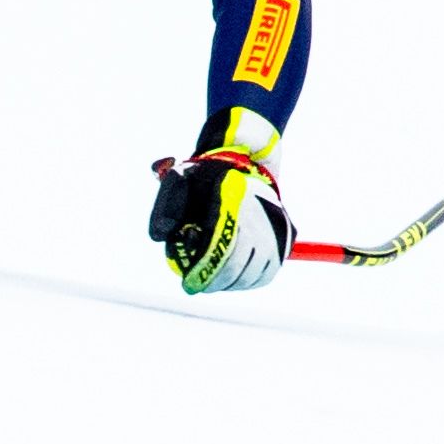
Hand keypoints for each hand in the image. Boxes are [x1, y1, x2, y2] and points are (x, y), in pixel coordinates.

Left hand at [149, 108, 289, 294]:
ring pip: (252, 273)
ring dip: (231, 282)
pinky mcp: (284, 239)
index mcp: (233, 204)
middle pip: (236, 266)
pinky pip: (266, 272)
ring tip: (212, 280)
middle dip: (214, 280)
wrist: (245, 159)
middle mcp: (259, 218)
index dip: (204, 270)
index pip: (221, 250)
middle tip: (197, 285)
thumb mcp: (179, 179)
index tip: (189, 282)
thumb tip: (159, 238)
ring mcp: (275, 230)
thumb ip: (166, 206)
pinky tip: (230, 277)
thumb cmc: (205, 174)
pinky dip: (248, 279)